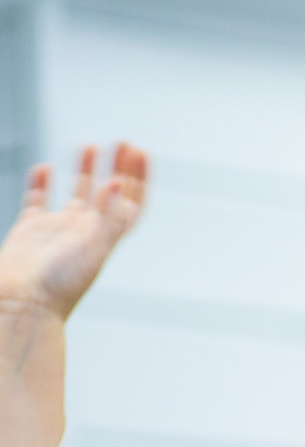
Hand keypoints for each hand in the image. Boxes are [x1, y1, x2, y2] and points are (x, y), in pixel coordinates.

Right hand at [0, 144, 147, 322]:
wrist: (22, 303)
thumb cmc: (59, 283)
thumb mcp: (93, 248)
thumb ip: (109, 217)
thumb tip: (119, 183)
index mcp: (106, 237)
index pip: (131, 202)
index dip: (139, 178)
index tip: (140, 152)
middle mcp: (86, 233)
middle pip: (109, 195)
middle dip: (118, 169)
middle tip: (123, 142)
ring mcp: (58, 231)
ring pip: (76, 195)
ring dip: (85, 172)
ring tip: (89, 146)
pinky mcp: (30, 232)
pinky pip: (37, 202)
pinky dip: (41, 184)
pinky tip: (44, 168)